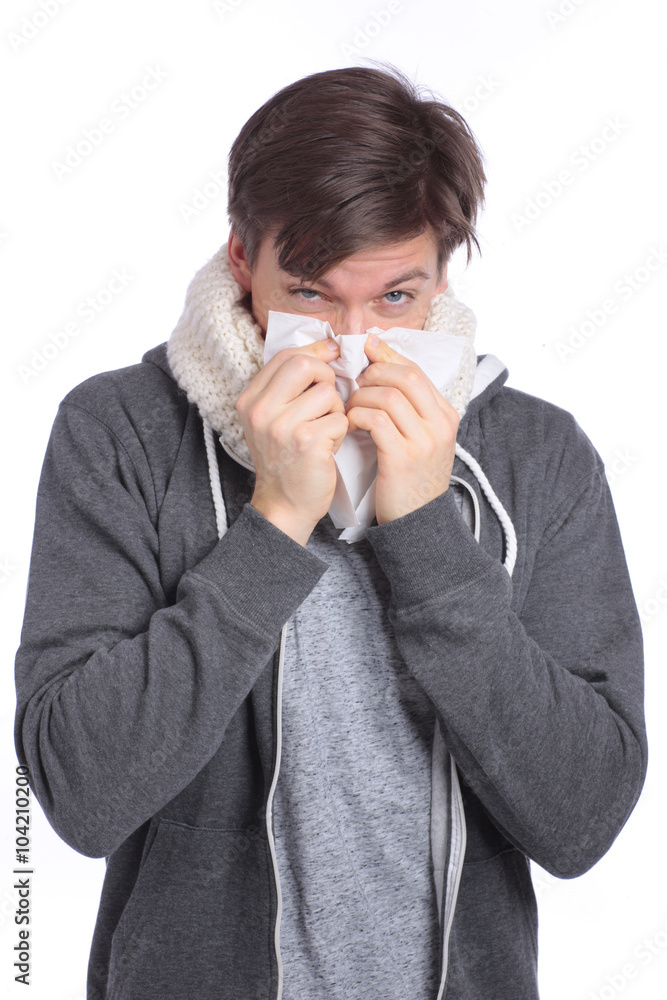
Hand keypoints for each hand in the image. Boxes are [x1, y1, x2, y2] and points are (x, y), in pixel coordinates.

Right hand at [236, 339, 347, 544]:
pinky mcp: (307, 442)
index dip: (315, 351)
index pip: (285, 356)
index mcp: (250, 400)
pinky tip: (328, 447)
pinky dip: (340, 432)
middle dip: (326, 376)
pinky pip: (339, 418)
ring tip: (325, 430)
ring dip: (336, 411)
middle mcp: (261, 410)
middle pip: (305, 364)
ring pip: (328, 394)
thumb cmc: (285, 459)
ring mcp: (283, 426)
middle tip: (328, 399)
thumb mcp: (272, 419)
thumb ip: (289, 387)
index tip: (333, 354)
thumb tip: (329, 348)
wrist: (284, 504)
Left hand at [345, 334, 458, 524]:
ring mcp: (423, 441)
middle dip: (373, 373)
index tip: (366, 348)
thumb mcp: (421, 439)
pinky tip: (350, 425)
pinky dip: (357, 416)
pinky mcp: (402, 458)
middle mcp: (439, 425)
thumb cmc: (412, 477)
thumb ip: (408, 407)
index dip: (388, 355)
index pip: (415, 371)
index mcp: (446, 415)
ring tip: (350, 408)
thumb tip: (379, 366)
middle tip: (355, 383)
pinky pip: (375, 421)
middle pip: (405, 376)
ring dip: (361, 397)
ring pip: (387, 396)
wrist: (419, 522)